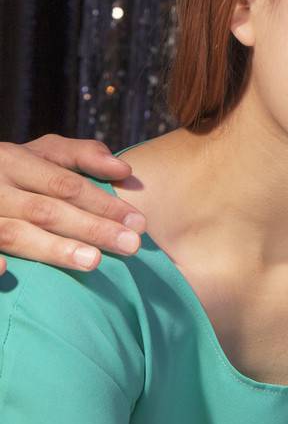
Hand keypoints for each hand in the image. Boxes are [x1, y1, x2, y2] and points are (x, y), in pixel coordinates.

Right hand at [0, 136, 144, 274]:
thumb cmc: (12, 169)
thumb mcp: (41, 153)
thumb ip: (82, 155)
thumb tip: (124, 169)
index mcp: (14, 160)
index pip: (66, 185)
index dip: (103, 204)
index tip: (139, 223)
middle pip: (46, 211)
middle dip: (91, 228)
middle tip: (131, 245)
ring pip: (15, 233)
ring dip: (53, 248)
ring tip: (94, 261)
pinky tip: (6, 270)